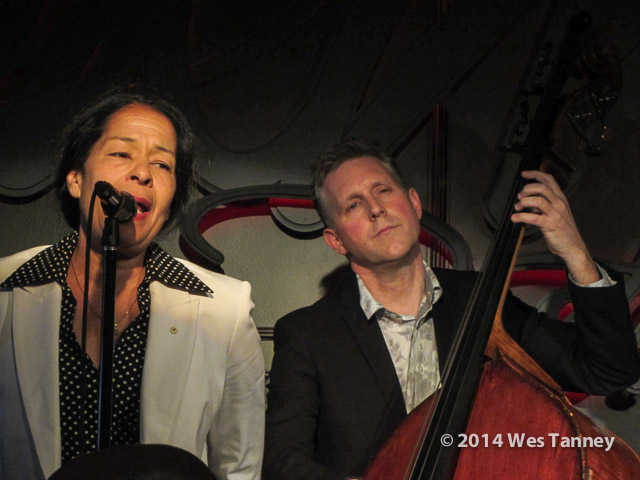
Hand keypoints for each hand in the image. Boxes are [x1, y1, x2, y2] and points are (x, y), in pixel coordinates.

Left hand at [511, 170, 599, 284]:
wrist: (573, 247)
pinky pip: (533, 217)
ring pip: (537, 200)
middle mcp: (559, 203)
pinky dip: (521, 216)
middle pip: (542, 187)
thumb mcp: (555, 213)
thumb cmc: (562, 230)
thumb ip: (544, 205)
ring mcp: (556, 214)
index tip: (524, 174)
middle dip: (527, 189)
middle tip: (519, 197)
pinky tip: (515, 218)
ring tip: (517, 208)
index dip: (535, 174)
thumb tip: (528, 200)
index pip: (549, 180)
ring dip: (523, 202)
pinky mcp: (550, 225)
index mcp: (561, 198)